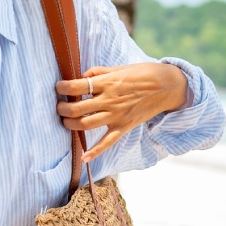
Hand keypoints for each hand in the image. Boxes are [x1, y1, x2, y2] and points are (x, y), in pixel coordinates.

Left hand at [55, 62, 187, 162]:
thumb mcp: (120, 68)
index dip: (62, 87)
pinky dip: (94, 152)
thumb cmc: (144, 73)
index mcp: (107, 82)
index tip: (58, 87)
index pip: (76, 86)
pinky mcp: (124, 126)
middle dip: (62, 108)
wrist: (168, 86)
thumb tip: (82, 76)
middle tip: (59, 106)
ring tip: (66, 120)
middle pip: (77, 108)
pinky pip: (107, 142)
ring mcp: (117, 115)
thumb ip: (99, 72)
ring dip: (70, 124)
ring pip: (86, 125)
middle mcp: (110, 100)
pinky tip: (84, 158)